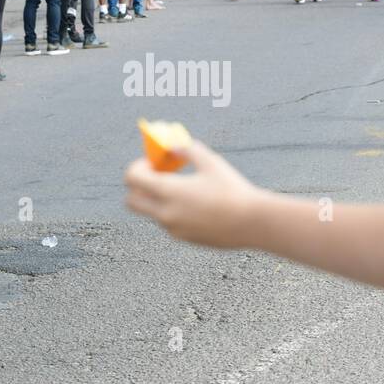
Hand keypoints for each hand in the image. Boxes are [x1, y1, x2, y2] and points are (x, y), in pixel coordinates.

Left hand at [125, 140, 262, 248]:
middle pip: (131, 201)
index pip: (132, 179)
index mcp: (168, 191)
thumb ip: (187, 149)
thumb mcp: (210, 162)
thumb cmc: (232, 190)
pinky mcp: (184, 238)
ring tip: (185, 188)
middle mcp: (165, 212)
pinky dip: (172, 211)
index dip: (138, 167)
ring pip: (151, 212)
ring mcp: (173, 228)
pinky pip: (168, 223)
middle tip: (158, 177)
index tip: (152, 163)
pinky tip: (196, 204)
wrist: (252, 223)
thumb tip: (172, 145)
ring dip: (157, 199)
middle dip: (138, 188)